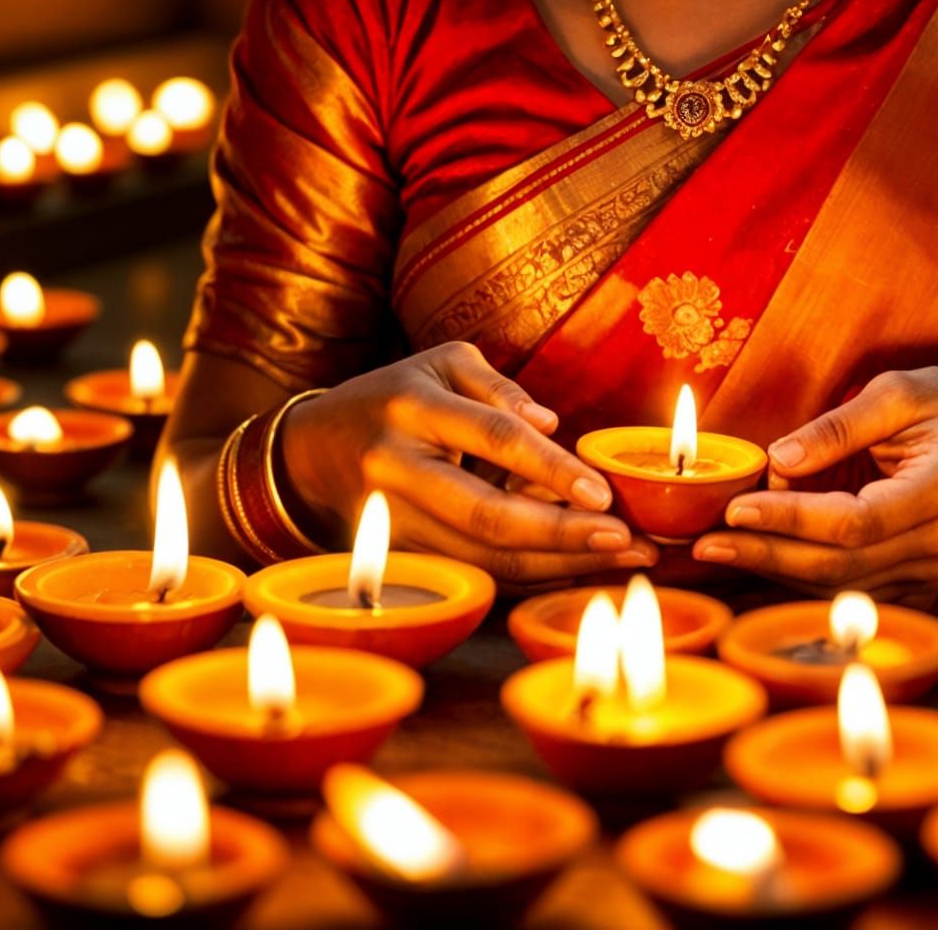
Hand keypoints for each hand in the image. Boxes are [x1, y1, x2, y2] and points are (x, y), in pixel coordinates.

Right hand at [280, 340, 657, 586]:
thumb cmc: (395, 394)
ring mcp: (392, 521)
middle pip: (487, 515)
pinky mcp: (397, 556)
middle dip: (563, 534)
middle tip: (626, 542)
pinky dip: (527, 573)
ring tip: (619, 560)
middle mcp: (397, 467)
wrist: (312, 450)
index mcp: (412, 406)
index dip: (551, 468)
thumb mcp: (442, 362)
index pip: (493, 438)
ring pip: (483, 557)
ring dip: (557, 565)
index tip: (603, 494)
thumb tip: (550, 425)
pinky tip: (575, 569)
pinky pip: (474, 571)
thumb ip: (498, 389)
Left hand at [691, 368, 937, 600]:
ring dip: (779, 567)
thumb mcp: (898, 389)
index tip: (737, 507)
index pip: (856, 520)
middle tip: (708, 544)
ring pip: (845, 582)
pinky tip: (765, 557)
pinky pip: (857, 586)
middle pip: (844, 562)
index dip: (792, 518)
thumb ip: (839, 425)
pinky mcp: (924, 576)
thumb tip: (779, 460)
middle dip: (770, 553)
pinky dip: (808, 576)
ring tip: (721, 547)